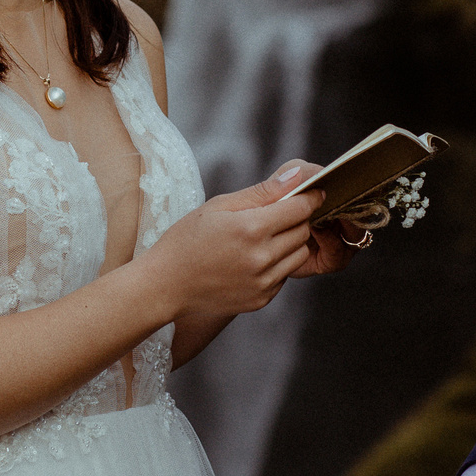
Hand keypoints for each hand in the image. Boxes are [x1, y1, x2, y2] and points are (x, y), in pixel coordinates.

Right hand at [144, 166, 322, 323]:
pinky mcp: (261, 299)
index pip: (300, 208)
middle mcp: (261, 258)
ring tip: (262, 238)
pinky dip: (277, 265)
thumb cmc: (188, 239)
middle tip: (275, 215)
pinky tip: (252, 260)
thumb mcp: (220, 206)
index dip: (307, 197)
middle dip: (295, 219)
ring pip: (299, 254)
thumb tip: (297, 176)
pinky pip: (284, 276)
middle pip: (302, 231)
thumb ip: (262, 192)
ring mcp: (263, 282)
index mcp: (251, 228)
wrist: (166, 284)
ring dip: (289, 243)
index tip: (309, 193)